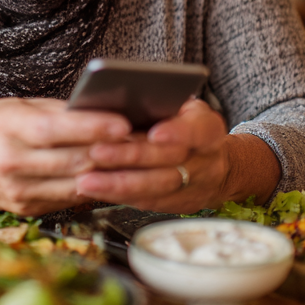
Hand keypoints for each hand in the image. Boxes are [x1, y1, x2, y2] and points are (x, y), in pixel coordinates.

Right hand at [0, 97, 129, 215]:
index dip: (92, 127)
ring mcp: (19, 191)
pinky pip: (71, 197)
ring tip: (138, 157)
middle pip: (73, 160)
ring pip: (78, 182)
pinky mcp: (27, 209)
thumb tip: (102, 107)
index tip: (124, 122)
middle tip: (146, 139)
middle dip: (113, 151)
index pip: (55, 130)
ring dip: (112, 171)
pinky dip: (96, 185)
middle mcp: (10, 163)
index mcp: (6, 129)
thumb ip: (57, 111)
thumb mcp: (17, 107)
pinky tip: (115, 174)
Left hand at [74, 99, 234, 212]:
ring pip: (156, 187)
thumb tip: (120, 99)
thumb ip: (163, 107)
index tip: (155, 134)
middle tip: (97, 153)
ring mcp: (195, 186)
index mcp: (209, 129)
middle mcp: (206, 160)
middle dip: (131, 158)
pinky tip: (97, 190)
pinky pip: (148, 202)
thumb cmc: (188, 128)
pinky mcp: (180, 205)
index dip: (178, 133)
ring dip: (118, 184)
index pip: (198, 130)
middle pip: (169, 161)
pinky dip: (120, 197)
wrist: (217, 166)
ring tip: (87, 179)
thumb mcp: (185, 110)